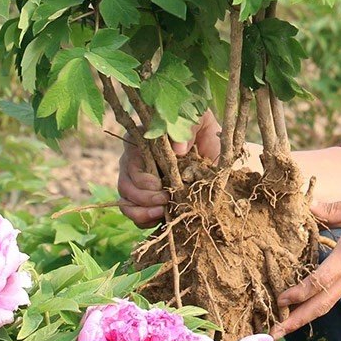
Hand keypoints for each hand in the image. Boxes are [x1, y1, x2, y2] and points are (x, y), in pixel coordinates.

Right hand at [117, 109, 221, 226]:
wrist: (216, 148)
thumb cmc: (202, 129)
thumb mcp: (198, 120)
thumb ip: (187, 129)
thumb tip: (178, 149)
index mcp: (143, 138)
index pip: (129, 155)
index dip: (140, 173)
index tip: (158, 184)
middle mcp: (136, 161)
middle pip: (125, 182)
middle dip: (143, 196)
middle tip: (164, 200)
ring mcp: (139, 182)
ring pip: (126, 201)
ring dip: (141, 211)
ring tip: (162, 213)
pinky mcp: (148, 199)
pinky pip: (136, 214)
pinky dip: (145, 220)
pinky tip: (161, 219)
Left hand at [270, 193, 340, 338]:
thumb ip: (337, 208)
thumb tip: (310, 207)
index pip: (322, 278)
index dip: (300, 292)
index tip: (280, 300)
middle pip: (323, 302)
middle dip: (297, 320)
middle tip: (274, 334)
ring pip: (331, 299)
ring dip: (307, 310)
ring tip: (285, 318)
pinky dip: (322, 296)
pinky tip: (311, 294)